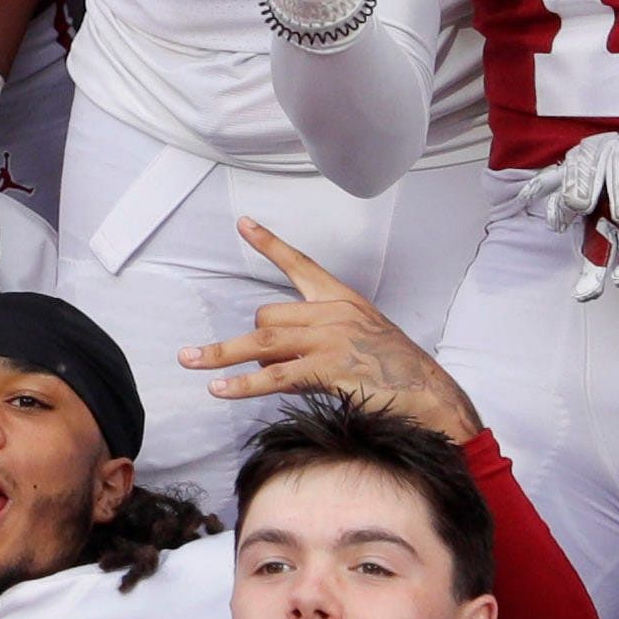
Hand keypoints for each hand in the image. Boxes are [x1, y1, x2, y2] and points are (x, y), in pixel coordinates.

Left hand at [180, 216, 471, 429]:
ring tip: (189, 360)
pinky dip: (243, 384)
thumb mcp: (362, 341)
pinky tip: (219, 389)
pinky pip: (275, 376)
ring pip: (262, 342)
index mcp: (343, 300)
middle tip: (230, 363)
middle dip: (249, 344)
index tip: (244, 224)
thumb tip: (278, 356)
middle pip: (269, 317)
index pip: (301, 265)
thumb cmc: (397, 373)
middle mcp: (334, 313)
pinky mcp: (329, 369)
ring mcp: (331, 339)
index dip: (270, 245)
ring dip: (222, 354)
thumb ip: (324, 338)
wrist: (429, 394)